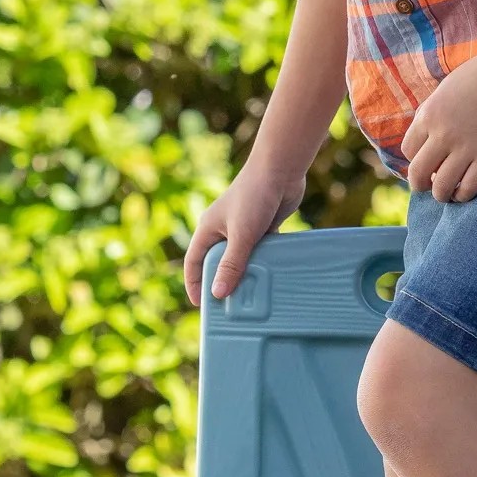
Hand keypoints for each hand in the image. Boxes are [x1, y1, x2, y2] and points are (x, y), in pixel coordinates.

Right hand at [183, 161, 305, 305]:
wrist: (282, 169)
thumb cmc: (255, 196)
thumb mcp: (242, 234)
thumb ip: (231, 264)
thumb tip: (218, 294)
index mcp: (209, 228)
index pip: (194, 261)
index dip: (195, 283)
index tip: (201, 306)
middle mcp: (224, 228)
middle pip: (217, 262)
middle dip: (221, 282)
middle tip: (229, 308)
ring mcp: (244, 227)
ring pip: (241, 257)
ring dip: (246, 274)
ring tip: (252, 297)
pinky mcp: (264, 225)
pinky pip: (260, 250)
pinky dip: (264, 262)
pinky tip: (272, 276)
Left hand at [402, 48, 476, 202]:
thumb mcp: (444, 90)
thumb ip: (431, 114)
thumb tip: (423, 140)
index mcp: (428, 115)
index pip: (408, 151)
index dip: (415, 160)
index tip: (425, 162)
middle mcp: (442, 134)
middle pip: (418, 174)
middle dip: (420, 185)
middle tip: (427, 186)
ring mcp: (465, 147)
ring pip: (441, 188)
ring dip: (441, 195)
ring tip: (447, 193)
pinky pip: (468, 188)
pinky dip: (463, 195)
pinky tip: (465, 191)